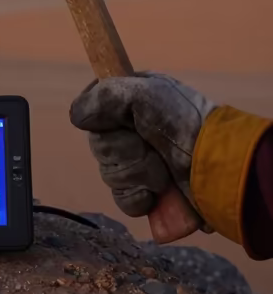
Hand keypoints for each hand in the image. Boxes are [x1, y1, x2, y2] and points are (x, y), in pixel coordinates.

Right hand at [69, 73, 215, 218]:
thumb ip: (103, 96)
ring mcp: (139, 163)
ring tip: (161, 170)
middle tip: (149, 145)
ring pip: (109, 174)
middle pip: (99, 145)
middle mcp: (131, 130)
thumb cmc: (183, 123)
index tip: (120, 119)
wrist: (217, 166)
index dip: (102, 119)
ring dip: (136, 174)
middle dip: (124, 150)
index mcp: (130, 101)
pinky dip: (138, 198)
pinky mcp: (148, 193)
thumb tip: (77, 117)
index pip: (92, 110)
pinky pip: (123, 200)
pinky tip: (154, 193)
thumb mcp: (144, 94)